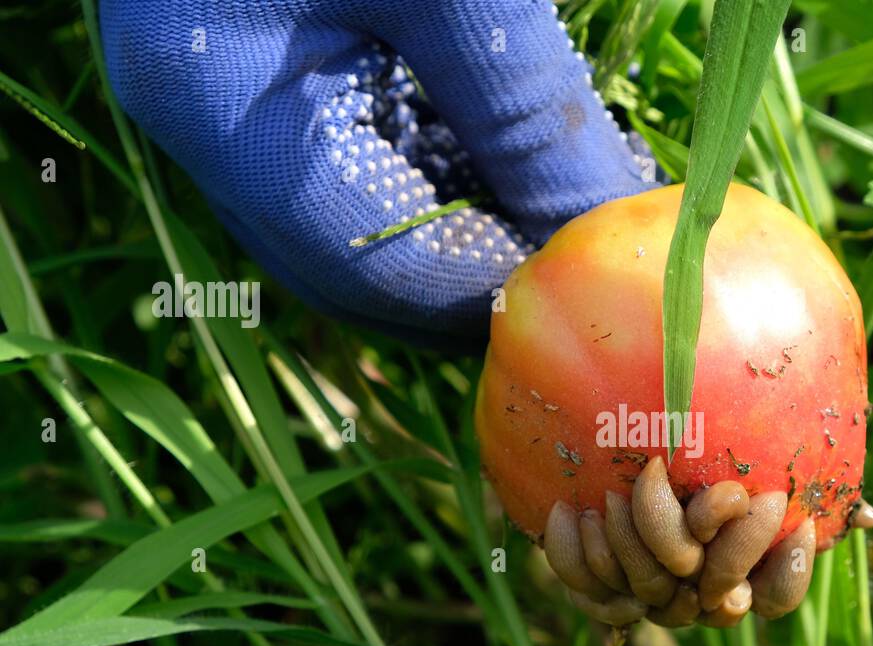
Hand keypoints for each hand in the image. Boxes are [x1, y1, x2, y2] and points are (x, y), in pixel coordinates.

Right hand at [100, 0, 653, 343]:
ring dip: (457, 240)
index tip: (583, 290)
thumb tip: (608, 226)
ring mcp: (227, 99)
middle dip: (469, 285)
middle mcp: (203, 125)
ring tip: (554, 235)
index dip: (485, 291)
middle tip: (574, 286)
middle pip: (349, 267)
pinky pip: (350, 161)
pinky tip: (509, 179)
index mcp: (219, 104)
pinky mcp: (265, 67)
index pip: (367, 263)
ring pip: (351, 224)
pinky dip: (434, 183)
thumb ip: (529, 114)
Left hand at [542, 456, 872, 628]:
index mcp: (744, 572)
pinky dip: (572, 556)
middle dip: (703, 535)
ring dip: (629, 537)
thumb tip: (867, 518)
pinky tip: (568, 510)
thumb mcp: (767, 469)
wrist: (614, 457)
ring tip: (616, 490)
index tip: (788, 519)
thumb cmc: (713, 462)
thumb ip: (816, 491)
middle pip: (711, 588)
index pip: (777, 598)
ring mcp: (653, 595)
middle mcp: (701, 594)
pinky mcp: (602, 587)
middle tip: (694, 482)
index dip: (785, 571)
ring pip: (646, 588)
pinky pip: (589, 592)